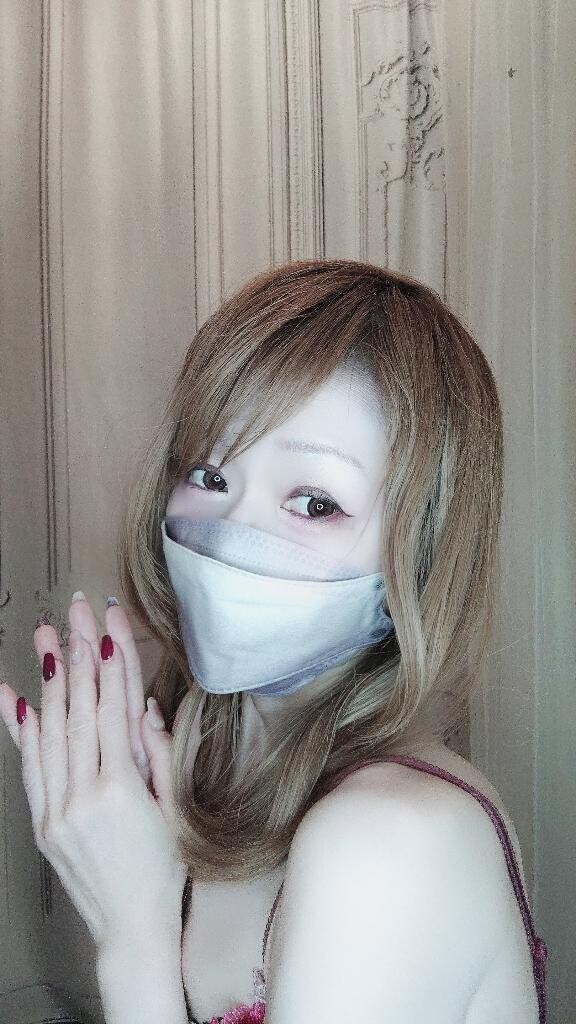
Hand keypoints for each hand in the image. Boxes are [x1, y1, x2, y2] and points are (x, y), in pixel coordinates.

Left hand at [0, 595, 197, 950]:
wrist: (132, 930)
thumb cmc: (165, 871)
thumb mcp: (175, 810)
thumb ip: (159, 755)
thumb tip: (146, 708)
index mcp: (123, 790)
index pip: (112, 709)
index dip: (110, 663)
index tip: (108, 625)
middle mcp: (83, 796)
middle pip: (77, 710)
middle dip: (76, 654)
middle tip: (75, 612)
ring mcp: (57, 810)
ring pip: (49, 732)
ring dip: (47, 679)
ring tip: (46, 636)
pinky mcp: (42, 824)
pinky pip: (28, 767)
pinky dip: (20, 729)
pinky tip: (14, 697)